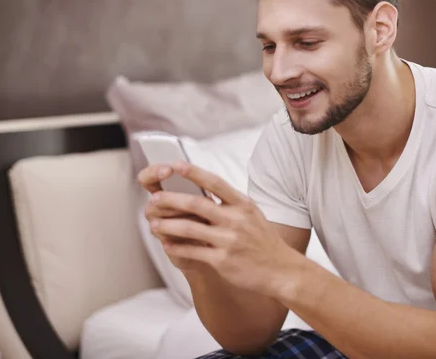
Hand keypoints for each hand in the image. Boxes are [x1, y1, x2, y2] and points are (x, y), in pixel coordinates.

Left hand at [149, 161, 300, 296]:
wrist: (281, 270)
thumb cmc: (264, 242)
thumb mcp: (253, 215)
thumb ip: (231, 204)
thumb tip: (205, 190)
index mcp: (243, 204)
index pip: (215, 182)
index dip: (194, 172)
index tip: (176, 165)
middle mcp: (236, 219)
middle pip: (196, 204)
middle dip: (171, 200)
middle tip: (154, 200)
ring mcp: (229, 240)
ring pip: (189, 228)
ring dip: (167, 225)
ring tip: (154, 223)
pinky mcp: (223, 260)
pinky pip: (193, 251)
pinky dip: (177, 247)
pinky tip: (167, 244)